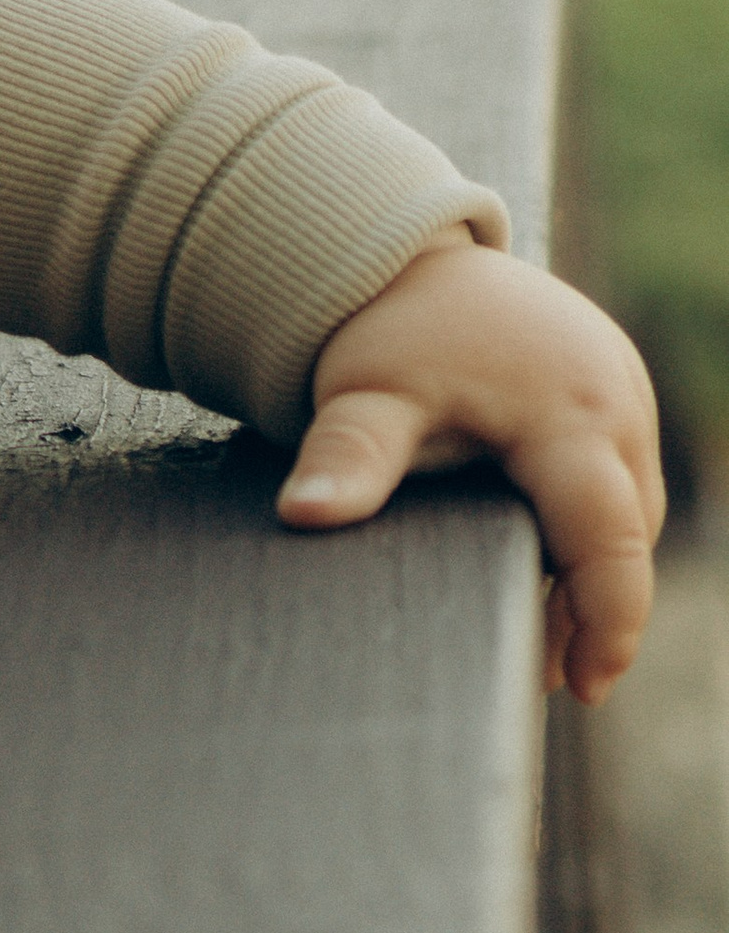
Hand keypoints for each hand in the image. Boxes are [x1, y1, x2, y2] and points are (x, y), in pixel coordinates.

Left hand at [279, 239, 662, 702]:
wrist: (408, 245)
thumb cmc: (389, 327)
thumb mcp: (366, 393)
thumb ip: (350, 455)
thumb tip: (303, 514)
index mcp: (570, 413)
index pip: (610, 541)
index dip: (608, 622)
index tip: (583, 687)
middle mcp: (615, 401)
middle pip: (625, 535)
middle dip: (595, 607)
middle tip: (547, 670)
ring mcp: (623, 389)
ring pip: (628, 509)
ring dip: (595, 564)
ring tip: (547, 625)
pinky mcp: (611, 386)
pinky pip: (618, 474)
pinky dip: (590, 520)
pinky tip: (547, 557)